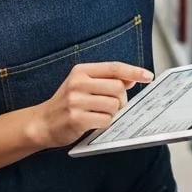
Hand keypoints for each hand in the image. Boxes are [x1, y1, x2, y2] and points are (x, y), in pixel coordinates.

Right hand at [26, 61, 153, 149]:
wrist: (42, 122)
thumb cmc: (67, 102)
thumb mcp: (84, 85)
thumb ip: (107, 80)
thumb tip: (132, 77)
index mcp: (81, 70)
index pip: (114, 67)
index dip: (134, 71)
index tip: (148, 76)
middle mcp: (78, 83)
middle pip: (118, 88)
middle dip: (122, 99)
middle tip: (114, 105)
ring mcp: (76, 101)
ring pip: (113, 105)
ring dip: (113, 113)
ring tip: (99, 114)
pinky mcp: (76, 118)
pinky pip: (105, 120)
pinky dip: (105, 123)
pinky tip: (94, 122)